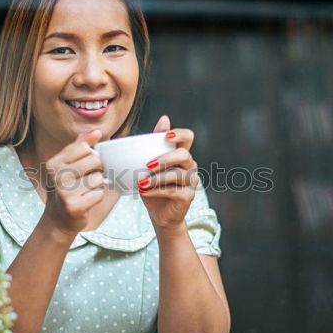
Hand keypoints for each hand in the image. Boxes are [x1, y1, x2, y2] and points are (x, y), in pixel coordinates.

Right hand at [41, 129, 105, 235]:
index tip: (86, 165)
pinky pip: (99, 194)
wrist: (57, 220)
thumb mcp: (66, 165)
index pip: (84, 147)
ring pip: (98, 178)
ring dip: (97, 185)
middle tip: (87, 179)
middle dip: (97, 170)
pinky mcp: (74, 207)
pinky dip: (97, 197)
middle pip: (95, 160)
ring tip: (85, 191)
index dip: (92, 155)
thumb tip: (96, 131)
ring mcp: (64, 192)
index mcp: (53, 163)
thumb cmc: (65, 189)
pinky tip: (86, 201)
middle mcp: (56, 176)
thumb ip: (79, 147)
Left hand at [139, 115, 198, 229]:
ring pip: (176, 174)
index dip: (180, 134)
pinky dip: (156, 191)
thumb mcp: (150, 164)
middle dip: (165, 158)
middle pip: (184, 155)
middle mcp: (190, 166)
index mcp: (181, 154)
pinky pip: (173, 191)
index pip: (188, 137)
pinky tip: (143, 191)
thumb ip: (155, 144)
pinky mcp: (188, 196)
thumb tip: (164, 118)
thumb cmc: (154, 186)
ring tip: (141, 182)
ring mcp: (191, 181)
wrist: (159, 213)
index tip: (166, 136)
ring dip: (156, 178)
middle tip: (147, 165)